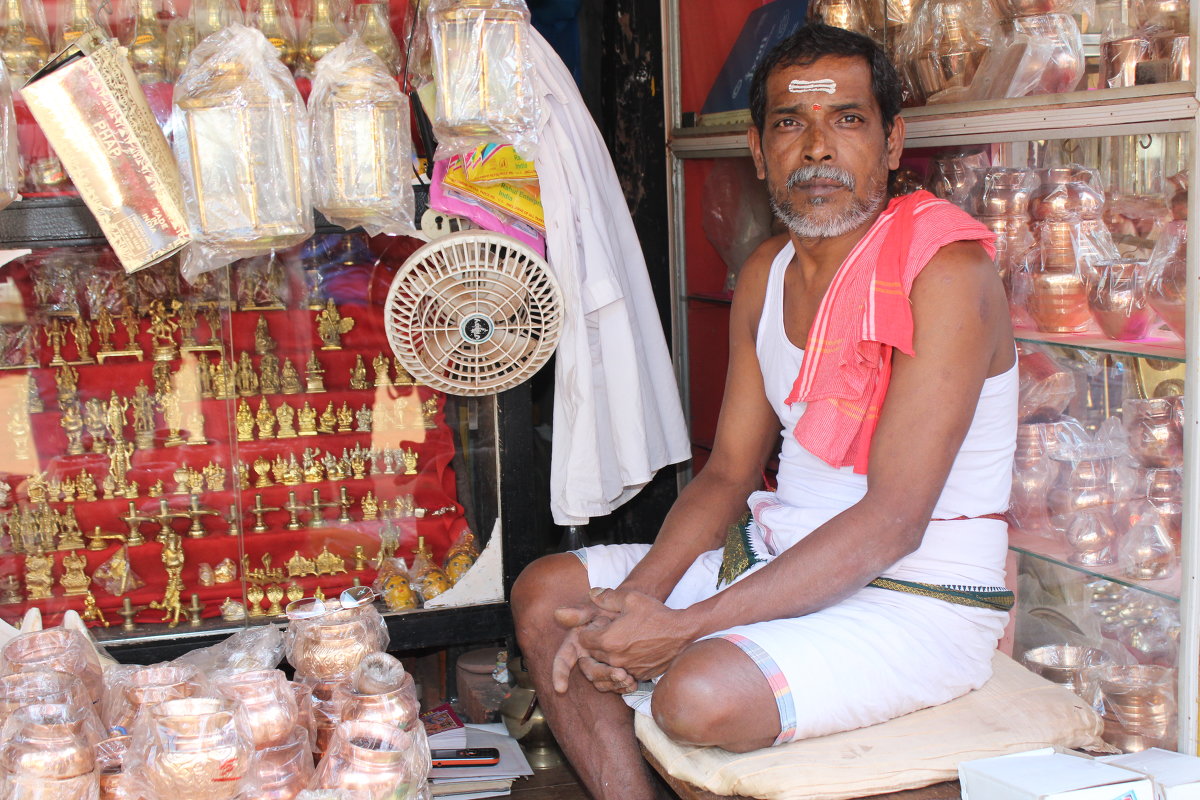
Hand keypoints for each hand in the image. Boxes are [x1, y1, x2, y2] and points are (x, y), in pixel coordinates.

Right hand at [551, 603, 627, 692]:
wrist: (646, 616)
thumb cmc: (619, 607)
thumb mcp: (601, 608)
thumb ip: (582, 611)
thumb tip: (558, 612)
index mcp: (579, 640)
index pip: (563, 659)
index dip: (560, 673)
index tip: (561, 688)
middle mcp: (588, 654)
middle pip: (589, 671)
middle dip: (603, 674)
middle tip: (621, 673)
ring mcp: (602, 664)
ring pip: (601, 681)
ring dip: (614, 683)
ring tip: (630, 678)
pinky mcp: (617, 672)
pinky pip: (615, 686)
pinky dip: (623, 687)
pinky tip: (633, 683)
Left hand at [575, 589, 697, 681]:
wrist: (682, 633)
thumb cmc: (656, 614)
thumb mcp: (631, 598)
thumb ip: (607, 597)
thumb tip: (592, 594)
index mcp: (608, 640)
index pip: (583, 640)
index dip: (589, 630)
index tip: (600, 624)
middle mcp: (615, 659)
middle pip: (592, 654)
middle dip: (595, 643)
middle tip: (607, 632)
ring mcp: (627, 670)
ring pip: (606, 665)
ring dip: (607, 655)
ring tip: (619, 641)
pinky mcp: (639, 676)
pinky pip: (622, 672)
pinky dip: (622, 664)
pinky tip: (632, 651)